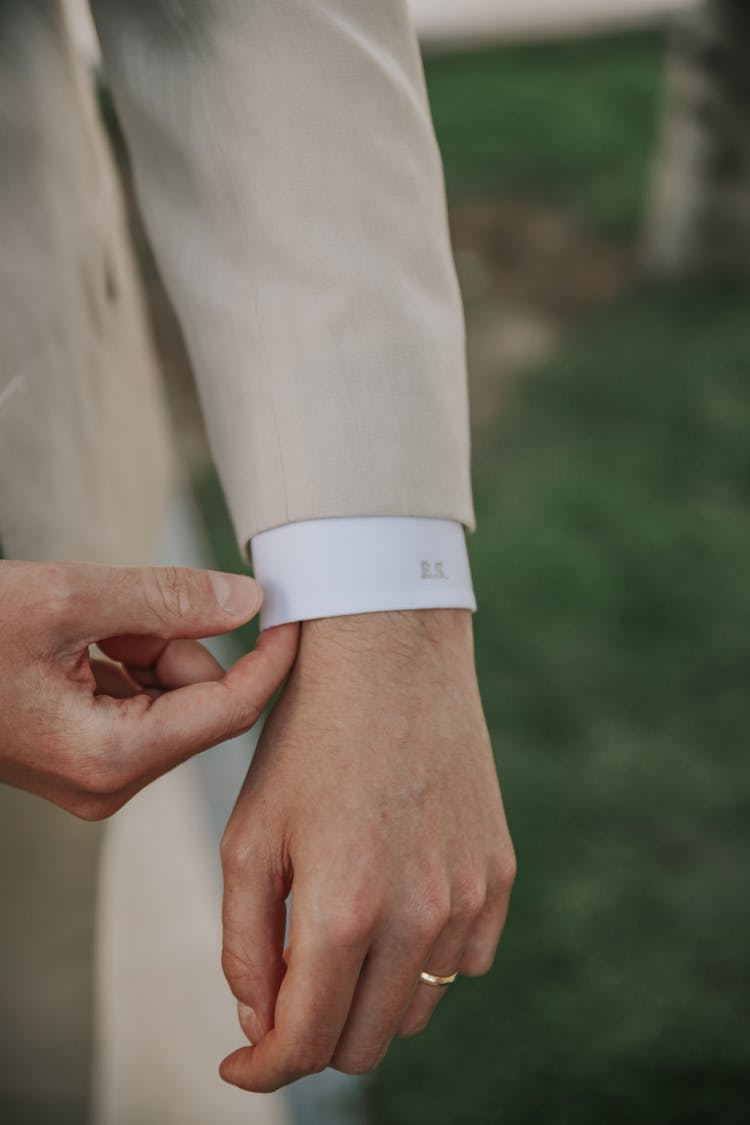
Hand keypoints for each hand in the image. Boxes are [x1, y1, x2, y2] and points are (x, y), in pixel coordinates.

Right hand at [0, 560, 298, 818]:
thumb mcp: (68, 599)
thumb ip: (168, 600)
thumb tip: (248, 600)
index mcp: (109, 757)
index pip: (228, 710)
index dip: (270, 659)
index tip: (296, 612)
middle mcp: (108, 781)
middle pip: (198, 699)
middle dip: (176, 640)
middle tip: (119, 609)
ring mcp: (95, 774)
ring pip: (171, 695)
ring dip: (146, 645)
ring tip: (86, 626)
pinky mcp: (84, 755)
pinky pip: (139, 700)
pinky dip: (126, 659)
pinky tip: (80, 642)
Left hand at [219, 608, 514, 1090]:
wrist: (392, 654)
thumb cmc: (308, 739)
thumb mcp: (252, 834)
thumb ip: (245, 944)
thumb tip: (262, 1025)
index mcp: (345, 908)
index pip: (304, 1043)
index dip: (263, 1068)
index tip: (241, 1063)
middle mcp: (419, 916)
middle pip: (363, 1043)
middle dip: (313, 1032)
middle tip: (285, 984)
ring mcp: (468, 897)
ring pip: (416, 1010)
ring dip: (369, 996)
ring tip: (339, 932)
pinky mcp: (499, 875)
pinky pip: (462, 962)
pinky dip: (421, 957)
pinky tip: (395, 901)